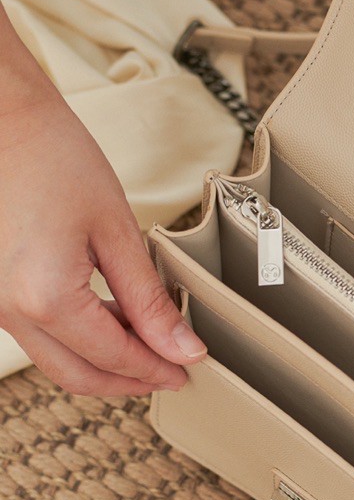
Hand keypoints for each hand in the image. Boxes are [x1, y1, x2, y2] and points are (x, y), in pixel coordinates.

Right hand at [0, 7, 205, 396]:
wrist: (2, 120)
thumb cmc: (54, 157)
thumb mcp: (116, 231)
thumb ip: (149, 300)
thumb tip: (182, 348)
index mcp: (44, 297)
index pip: (115, 357)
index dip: (157, 370)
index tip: (189, 370)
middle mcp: (8, 311)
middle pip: (80, 374)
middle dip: (131, 380)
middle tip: (173, 372)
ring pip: (58, 360)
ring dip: (106, 361)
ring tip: (152, 345)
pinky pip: (39, 334)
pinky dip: (80, 339)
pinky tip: (114, 321)